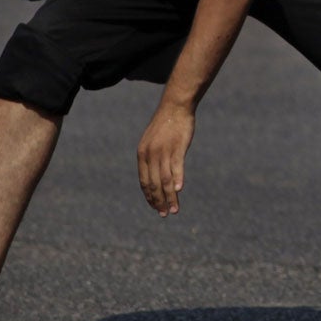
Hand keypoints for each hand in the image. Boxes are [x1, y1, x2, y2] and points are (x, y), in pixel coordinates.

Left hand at [136, 101, 193, 215]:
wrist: (175, 106)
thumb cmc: (166, 124)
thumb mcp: (153, 141)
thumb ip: (152, 157)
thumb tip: (154, 174)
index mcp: (142, 155)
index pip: (144, 182)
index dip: (150, 196)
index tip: (156, 207)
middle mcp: (150, 155)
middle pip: (154, 184)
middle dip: (159, 201)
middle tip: (164, 214)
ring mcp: (164, 151)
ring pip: (165, 180)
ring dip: (170, 197)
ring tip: (174, 209)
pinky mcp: (177, 147)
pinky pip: (176, 167)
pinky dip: (177, 179)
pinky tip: (178, 190)